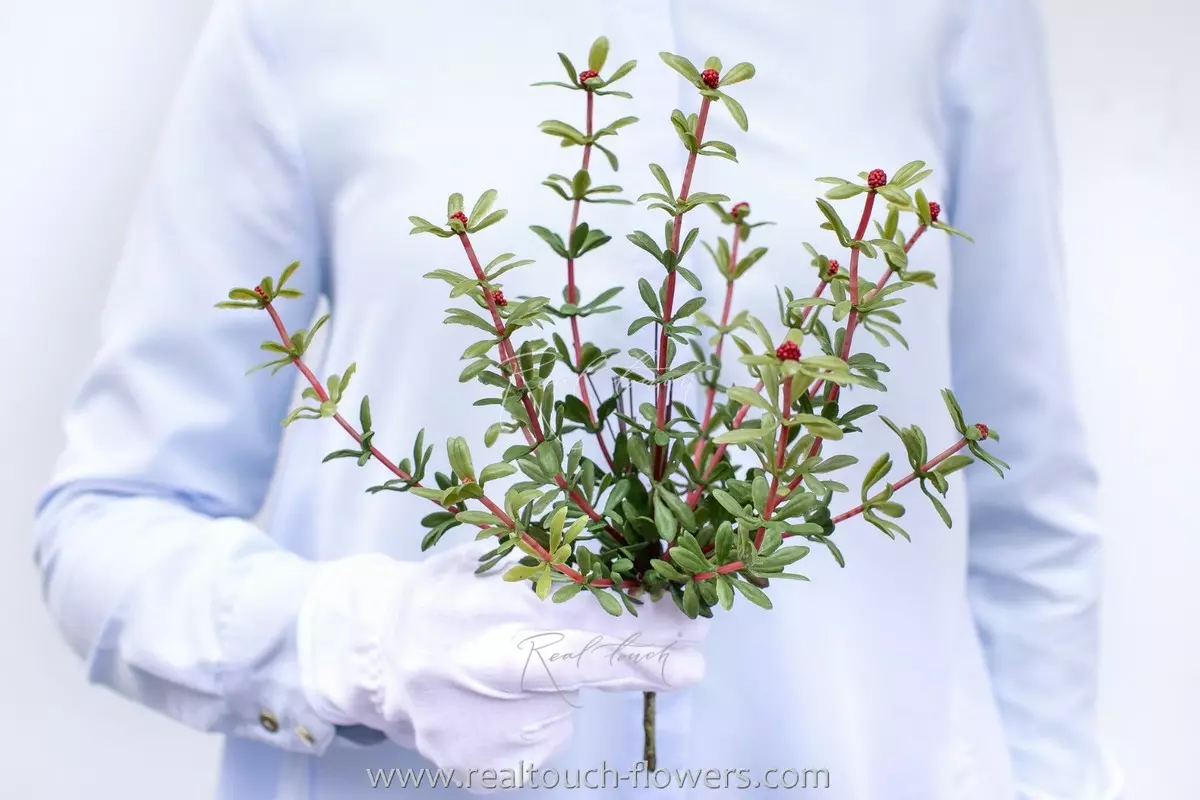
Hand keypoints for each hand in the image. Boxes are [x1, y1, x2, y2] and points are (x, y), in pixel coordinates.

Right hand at [297, 539, 707, 782]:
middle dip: (644, 664)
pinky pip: (540, 740)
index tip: (691, 633)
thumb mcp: (490, 563)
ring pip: (561, 708)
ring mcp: (478, 730)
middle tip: (689, 659)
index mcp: (482, 607)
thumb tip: (643, 572)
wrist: (371, 656)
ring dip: (566, 687)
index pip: (574, 623)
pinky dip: (537, 717)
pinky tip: (499, 701)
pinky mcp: (481, 771)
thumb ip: (553, 568)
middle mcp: (478, 671)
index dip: (637, 632)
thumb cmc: (443, 597)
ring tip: (516, 667)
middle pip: (580, 670)